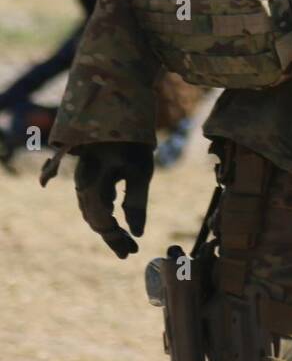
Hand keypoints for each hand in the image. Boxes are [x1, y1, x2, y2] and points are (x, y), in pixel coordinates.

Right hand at [74, 142, 153, 258]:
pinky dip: (105, 212)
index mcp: (92, 185)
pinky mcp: (90, 172)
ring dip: (107, 226)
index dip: (116, 239)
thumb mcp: (140, 171)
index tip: (131, 252)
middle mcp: (83, 184)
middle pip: (95, 219)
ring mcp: (84, 178)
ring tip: (125, 238)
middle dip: (112, 236)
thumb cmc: (132, 139)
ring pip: (92, 211)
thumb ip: (137, 202)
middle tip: (129, 251)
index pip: (102, 222)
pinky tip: (116, 217)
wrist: (119, 108)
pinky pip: (93, 199)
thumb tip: (137, 233)